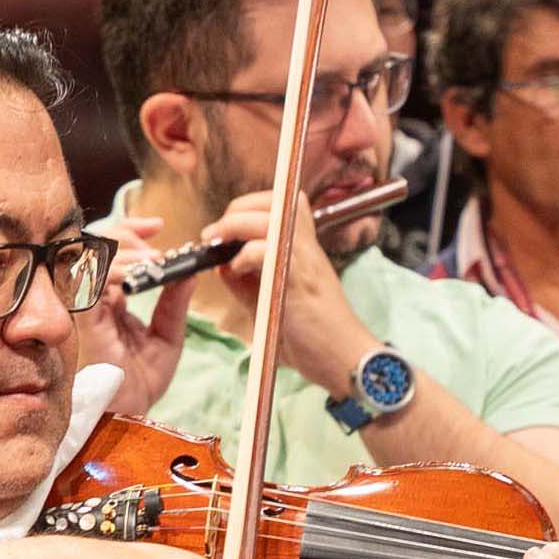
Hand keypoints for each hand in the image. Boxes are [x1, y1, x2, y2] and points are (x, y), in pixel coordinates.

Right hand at [77, 213, 199, 416]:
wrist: (125, 419)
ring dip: (125, 248)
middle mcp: (91, 299)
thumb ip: (174, 303)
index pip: (110, 252)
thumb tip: (190, 271)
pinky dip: (118, 268)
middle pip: (95, 244)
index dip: (131, 231)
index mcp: (108, 301)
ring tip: (154, 259)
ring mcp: (82, 306)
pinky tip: (141, 274)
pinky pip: (92, 278)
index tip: (159, 227)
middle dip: (127, 231)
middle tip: (155, 236)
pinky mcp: (80, 317)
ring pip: (91, 255)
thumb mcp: (167, 338)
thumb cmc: (139, 385)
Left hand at [201, 189, 374, 395]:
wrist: (343, 358)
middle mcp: (307, 246)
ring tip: (218, 245)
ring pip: (269, 216)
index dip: (248, 208)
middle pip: (274, 200)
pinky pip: (266, 250)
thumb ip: (246, 282)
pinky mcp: (298, 278)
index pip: (280, 203)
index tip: (225, 231)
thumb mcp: (270, 301)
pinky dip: (244, 256)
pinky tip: (238, 271)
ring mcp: (305, 259)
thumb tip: (221, 264)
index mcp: (304, 248)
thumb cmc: (312, 336)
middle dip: (236, 210)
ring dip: (235, 226)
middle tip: (214, 234)